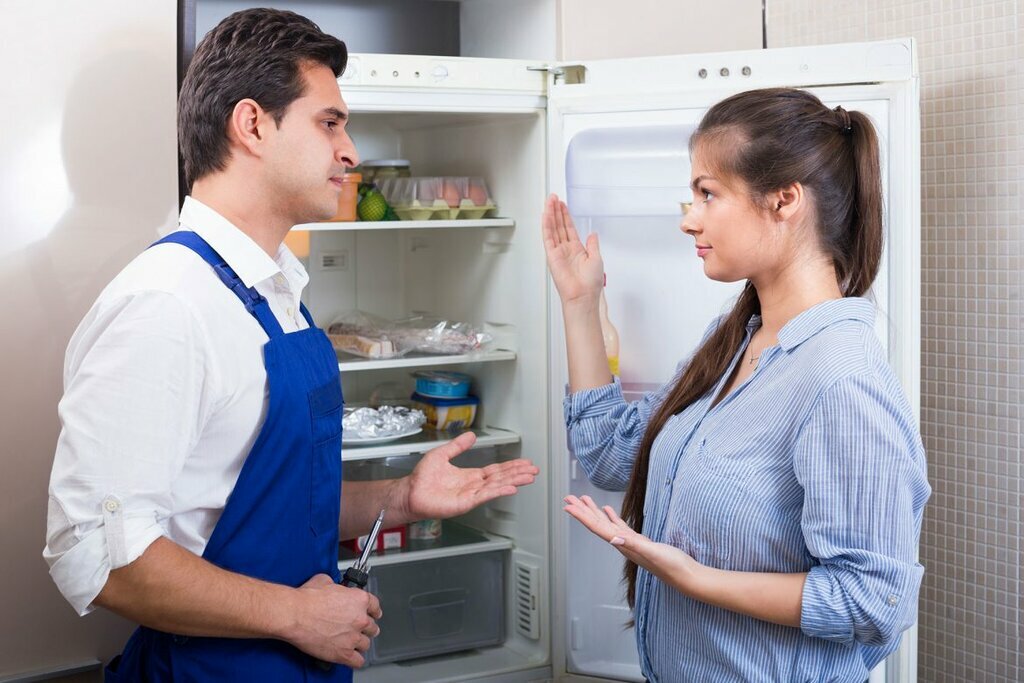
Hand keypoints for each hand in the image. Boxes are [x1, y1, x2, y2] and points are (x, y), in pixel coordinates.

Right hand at [285, 574, 381, 667]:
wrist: (295, 614)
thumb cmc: (307, 599)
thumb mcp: (325, 581)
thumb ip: (336, 586)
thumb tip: (334, 587)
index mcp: (359, 599)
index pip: (375, 606)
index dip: (373, 610)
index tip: (372, 613)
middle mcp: (360, 619)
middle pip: (372, 626)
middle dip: (366, 627)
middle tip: (359, 628)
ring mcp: (353, 637)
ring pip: (366, 644)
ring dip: (360, 643)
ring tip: (353, 642)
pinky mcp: (343, 653)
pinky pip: (358, 661)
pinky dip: (355, 659)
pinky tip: (351, 656)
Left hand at [401, 431, 538, 519]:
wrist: (410, 492)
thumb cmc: (422, 478)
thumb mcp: (442, 454)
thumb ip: (458, 446)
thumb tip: (470, 435)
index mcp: (470, 476)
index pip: (496, 471)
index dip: (511, 467)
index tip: (524, 463)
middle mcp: (473, 486)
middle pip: (501, 478)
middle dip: (518, 474)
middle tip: (534, 470)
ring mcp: (471, 496)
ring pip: (497, 486)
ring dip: (514, 481)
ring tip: (529, 477)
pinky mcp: (465, 503)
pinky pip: (485, 496)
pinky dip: (499, 491)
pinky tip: (511, 488)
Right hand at [542, 194, 603, 305]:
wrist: (583, 295)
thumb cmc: (590, 283)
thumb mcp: (597, 258)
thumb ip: (593, 245)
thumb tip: (592, 234)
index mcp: (577, 250)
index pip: (569, 228)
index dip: (565, 216)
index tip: (562, 205)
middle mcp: (566, 249)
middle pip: (559, 225)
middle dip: (556, 211)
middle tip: (553, 198)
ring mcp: (558, 252)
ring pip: (553, 228)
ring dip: (550, 214)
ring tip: (549, 201)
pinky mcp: (552, 255)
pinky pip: (548, 237)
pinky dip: (546, 225)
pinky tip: (546, 215)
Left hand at [563, 494, 701, 589]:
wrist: (685, 575)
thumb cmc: (671, 566)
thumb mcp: (653, 552)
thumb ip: (634, 545)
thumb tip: (613, 539)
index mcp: (623, 544)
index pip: (597, 528)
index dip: (581, 516)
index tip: (567, 507)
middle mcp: (622, 544)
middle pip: (597, 524)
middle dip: (582, 511)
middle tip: (568, 498)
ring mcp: (630, 542)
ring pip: (606, 524)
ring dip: (594, 512)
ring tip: (583, 500)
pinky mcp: (639, 541)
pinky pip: (620, 526)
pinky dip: (611, 517)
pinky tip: (608, 511)